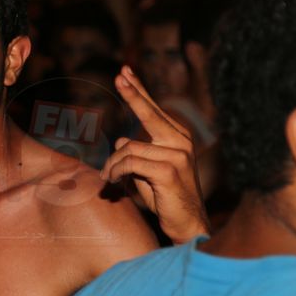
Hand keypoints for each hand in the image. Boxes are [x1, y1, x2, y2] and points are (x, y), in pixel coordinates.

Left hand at [100, 66, 209, 243]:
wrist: (187, 224)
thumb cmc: (164, 197)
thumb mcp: (145, 171)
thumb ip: (135, 153)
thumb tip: (120, 140)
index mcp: (177, 138)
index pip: (154, 109)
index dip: (138, 91)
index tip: (124, 72)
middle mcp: (180, 141)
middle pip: (149, 113)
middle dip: (132, 93)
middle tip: (119, 76)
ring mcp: (177, 154)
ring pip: (128, 148)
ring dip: (112, 165)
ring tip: (108, 177)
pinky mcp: (169, 170)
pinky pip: (130, 163)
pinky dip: (116, 172)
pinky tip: (113, 181)